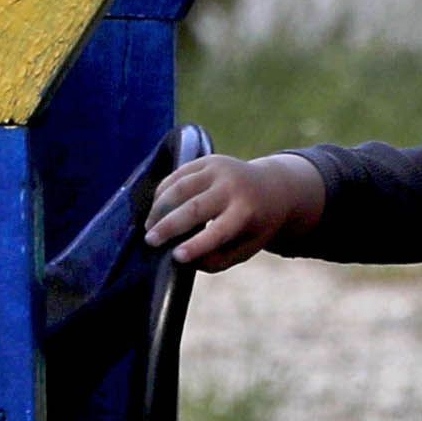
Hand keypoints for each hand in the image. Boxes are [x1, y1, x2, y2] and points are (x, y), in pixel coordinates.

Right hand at [144, 150, 321, 268]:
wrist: (271, 188)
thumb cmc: (253, 226)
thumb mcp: (245, 249)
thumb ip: (216, 260)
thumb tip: (180, 258)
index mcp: (247, 212)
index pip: (220, 231)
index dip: (197, 245)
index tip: (175, 257)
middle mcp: (233, 187)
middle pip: (195, 208)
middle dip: (169, 226)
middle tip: (149, 242)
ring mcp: (220, 169)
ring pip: (181, 188)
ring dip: (160, 208)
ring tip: (149, 228)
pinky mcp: (208, 160)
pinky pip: (178, 175)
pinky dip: (162, 192)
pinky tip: (156, 210)